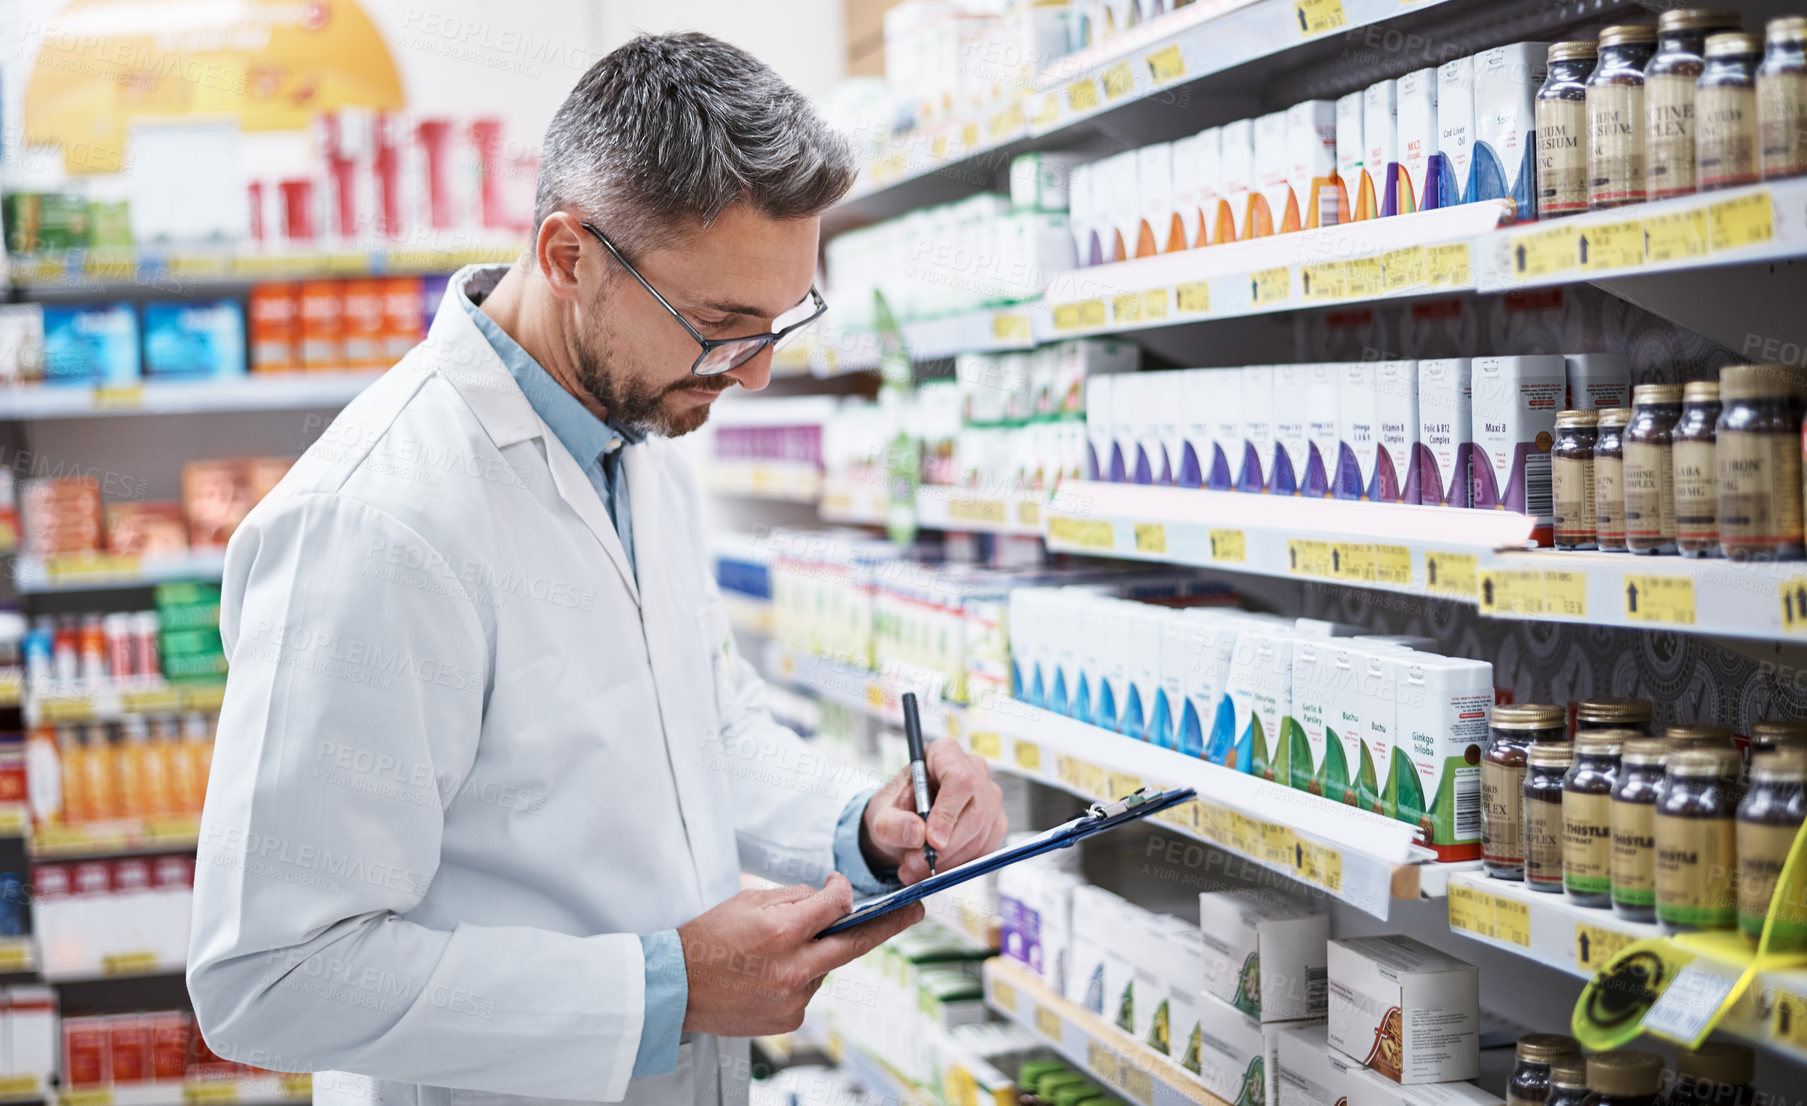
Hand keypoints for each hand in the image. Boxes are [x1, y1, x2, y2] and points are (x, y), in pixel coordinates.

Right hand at [677, 874, 922, 1035]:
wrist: (674, 988)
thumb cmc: (706, 939)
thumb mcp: (747, 901)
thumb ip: (794, 898)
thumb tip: (828, 899)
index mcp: (782, 932)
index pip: (836, 905)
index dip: (842, 890)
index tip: (840, 886)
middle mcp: (793, 969)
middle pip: (856, 943)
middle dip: (891, 925)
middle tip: (915, 911)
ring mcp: (793, 999)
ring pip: (825, 966)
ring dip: (815, 954)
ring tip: (772, 952)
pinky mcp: (789, 1019)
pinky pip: (809, 988)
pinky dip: (799, 976)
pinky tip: (767, 974)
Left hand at [862, 737, 1006, 884]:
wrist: (905, 825)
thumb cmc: (896, 810)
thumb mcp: (882, 817)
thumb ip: (892, 825)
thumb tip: (917, 833)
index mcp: (945, 753)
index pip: (959, 779)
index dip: (948, 813)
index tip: (931, 842)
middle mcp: (974, 770)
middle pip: (974, 812)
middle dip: (945, 848)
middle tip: (915, 863)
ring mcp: (989, 796)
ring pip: (980, 836)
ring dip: (948, 862)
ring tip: (916, 868)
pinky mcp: (995, 821)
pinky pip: (985, 850)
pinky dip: (959, 865)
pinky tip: (935, 867)